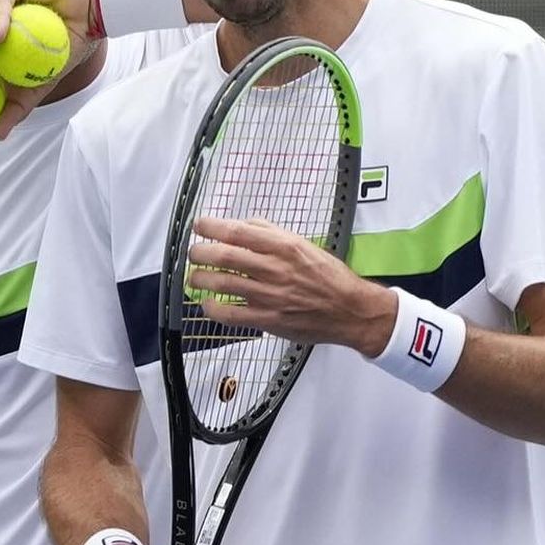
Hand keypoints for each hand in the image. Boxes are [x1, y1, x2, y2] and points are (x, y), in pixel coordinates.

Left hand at [187, 217, 397, 355]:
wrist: (350, 310)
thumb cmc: (329, 277)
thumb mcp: (304, 245)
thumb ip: (273, 233)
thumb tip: (244, 225)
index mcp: (284, 246)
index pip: (238, 231)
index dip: (212, 226)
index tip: (199, 225)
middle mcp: (275, 268)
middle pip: (224, 256)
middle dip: (200, 252)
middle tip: (194, 252)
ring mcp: (270, 295)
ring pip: (223, 283)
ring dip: (201, 278)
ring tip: (195, 276)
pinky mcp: (268, 320)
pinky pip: (231, 314)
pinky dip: (213, 308)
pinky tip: (208, 304)